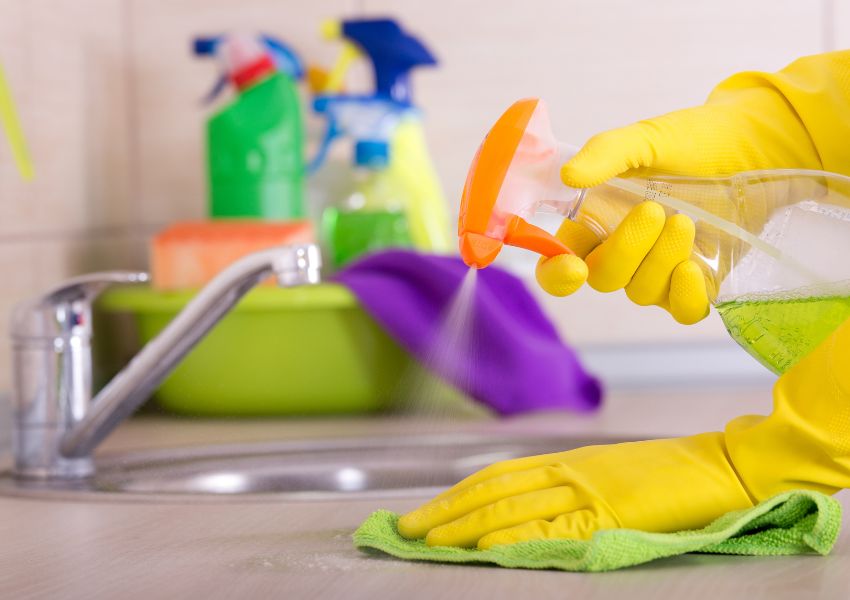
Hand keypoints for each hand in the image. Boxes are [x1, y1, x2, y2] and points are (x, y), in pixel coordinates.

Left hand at [398, 433, 753, 547]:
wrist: (716, 467)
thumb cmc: (664, 473)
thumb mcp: (606, 472)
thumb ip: (567, 485)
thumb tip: (526, 505)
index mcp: (564, 460)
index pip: (494, 476)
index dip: (455, 494)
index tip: (425, 512)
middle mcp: (566, 471)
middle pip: (491, 490)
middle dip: (445, 510)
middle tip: (406, 528)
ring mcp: (586, 491)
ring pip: (511, 507)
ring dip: (465, 524)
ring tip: (431, 539)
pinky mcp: (609, 514)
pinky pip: (554, 527)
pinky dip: (516, 536)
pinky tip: (487, 547)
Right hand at [536, 52, 848, 322]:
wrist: (753, 145)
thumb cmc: (691, 140)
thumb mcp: (645, 138)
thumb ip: (605, 153)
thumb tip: (568, 176)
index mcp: (593, 220)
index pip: (558, 262)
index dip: (557, 275)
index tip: (574, 268)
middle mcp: (619, 252)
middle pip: (603, 278)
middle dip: (626, 249)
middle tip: (656, 210)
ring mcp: (657, 271)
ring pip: (642, 292)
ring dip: (661, 261)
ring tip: (686, 222)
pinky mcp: (696, 283)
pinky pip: (681, 310)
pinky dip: (684, 297)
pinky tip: (693, 269)